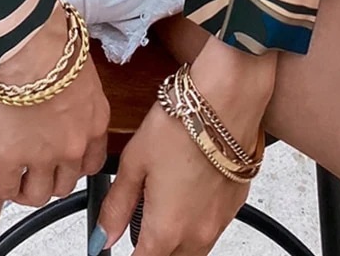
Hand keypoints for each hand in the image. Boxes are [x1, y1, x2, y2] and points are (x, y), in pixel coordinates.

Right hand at [0, 4, 110, 209]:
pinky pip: (6, 188)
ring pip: (38, 194)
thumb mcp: (79, 70)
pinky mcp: (11, 157)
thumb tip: (64, 92)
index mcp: (94, 121)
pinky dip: (1, 189)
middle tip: (38, 172)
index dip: (75, 166)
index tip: (64, 163)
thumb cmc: (53, 42)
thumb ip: (77, 94)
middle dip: (52, 180)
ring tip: (16, 182)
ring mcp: (42, 156)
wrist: (30, 45)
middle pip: (66, 184)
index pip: (92, 163)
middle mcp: (73, 145)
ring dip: (27, 190)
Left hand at [93, 36, 276, 254]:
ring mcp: (220, 221)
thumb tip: (103, 234)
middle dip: (151, 250)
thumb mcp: (135, 161)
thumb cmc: (182, 124)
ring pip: (193, 249)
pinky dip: (196, 221)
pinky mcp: (236, 204)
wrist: (228, 98)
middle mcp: (197, 234)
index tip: (115, 245)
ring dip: (175, 240)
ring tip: (162, 205)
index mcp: (167, 228)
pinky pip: (212, 228)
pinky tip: (187, 193)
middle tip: (137, 226)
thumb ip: (118, 204)